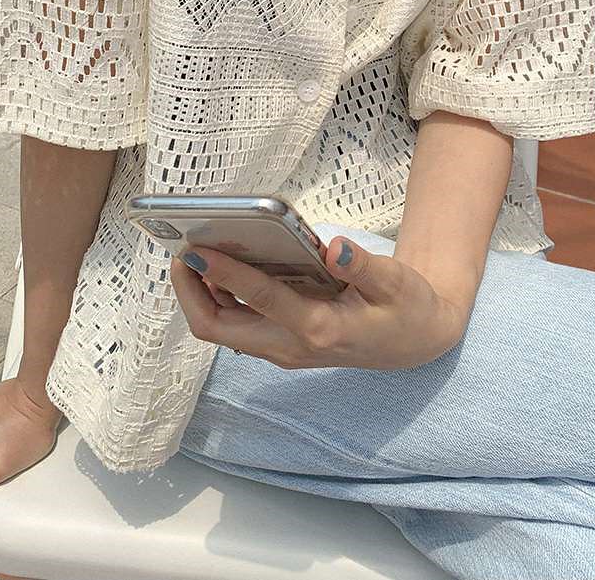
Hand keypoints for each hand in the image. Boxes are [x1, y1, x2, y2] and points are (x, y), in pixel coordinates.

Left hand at [170, 236, 468, 369]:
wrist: (414, 341)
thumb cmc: (406, 308)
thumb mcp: (397, 283)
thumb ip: (365, 266)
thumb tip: (335, 248)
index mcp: (318, 328)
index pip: (258, 299)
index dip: (223, 272)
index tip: (196, 246)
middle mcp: (290, 345)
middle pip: (218, 327)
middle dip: (190, 290)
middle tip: (181, 248)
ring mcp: (281, 347)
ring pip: (221, 327)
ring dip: (198, 294)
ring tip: (190, 251)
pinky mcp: (279, 342)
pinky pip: (234, 323)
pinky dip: (216, 296)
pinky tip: (217, 265)